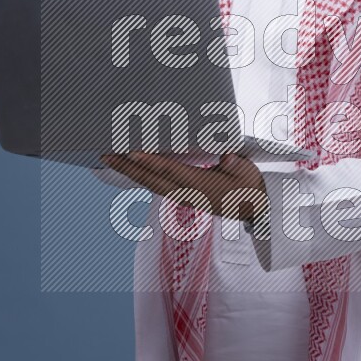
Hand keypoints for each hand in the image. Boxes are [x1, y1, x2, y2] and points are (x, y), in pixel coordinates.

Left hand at [98, 151, 267, 222]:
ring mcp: (184, 198)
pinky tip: (133, 169)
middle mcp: (188, 193)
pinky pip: (158, 187)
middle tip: (106, 155)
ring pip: (151, 184)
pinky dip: (142, 177)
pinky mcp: (184, 198)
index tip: (132, 152)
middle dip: (128, 168)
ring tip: (112, 160)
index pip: (170, 170)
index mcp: (201, 185)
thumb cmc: (250, 185)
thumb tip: (227, 156)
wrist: (254, 208)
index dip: (150, 161)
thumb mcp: (247, 172)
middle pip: (152, 180)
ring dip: (131, 173)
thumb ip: (236, 164)